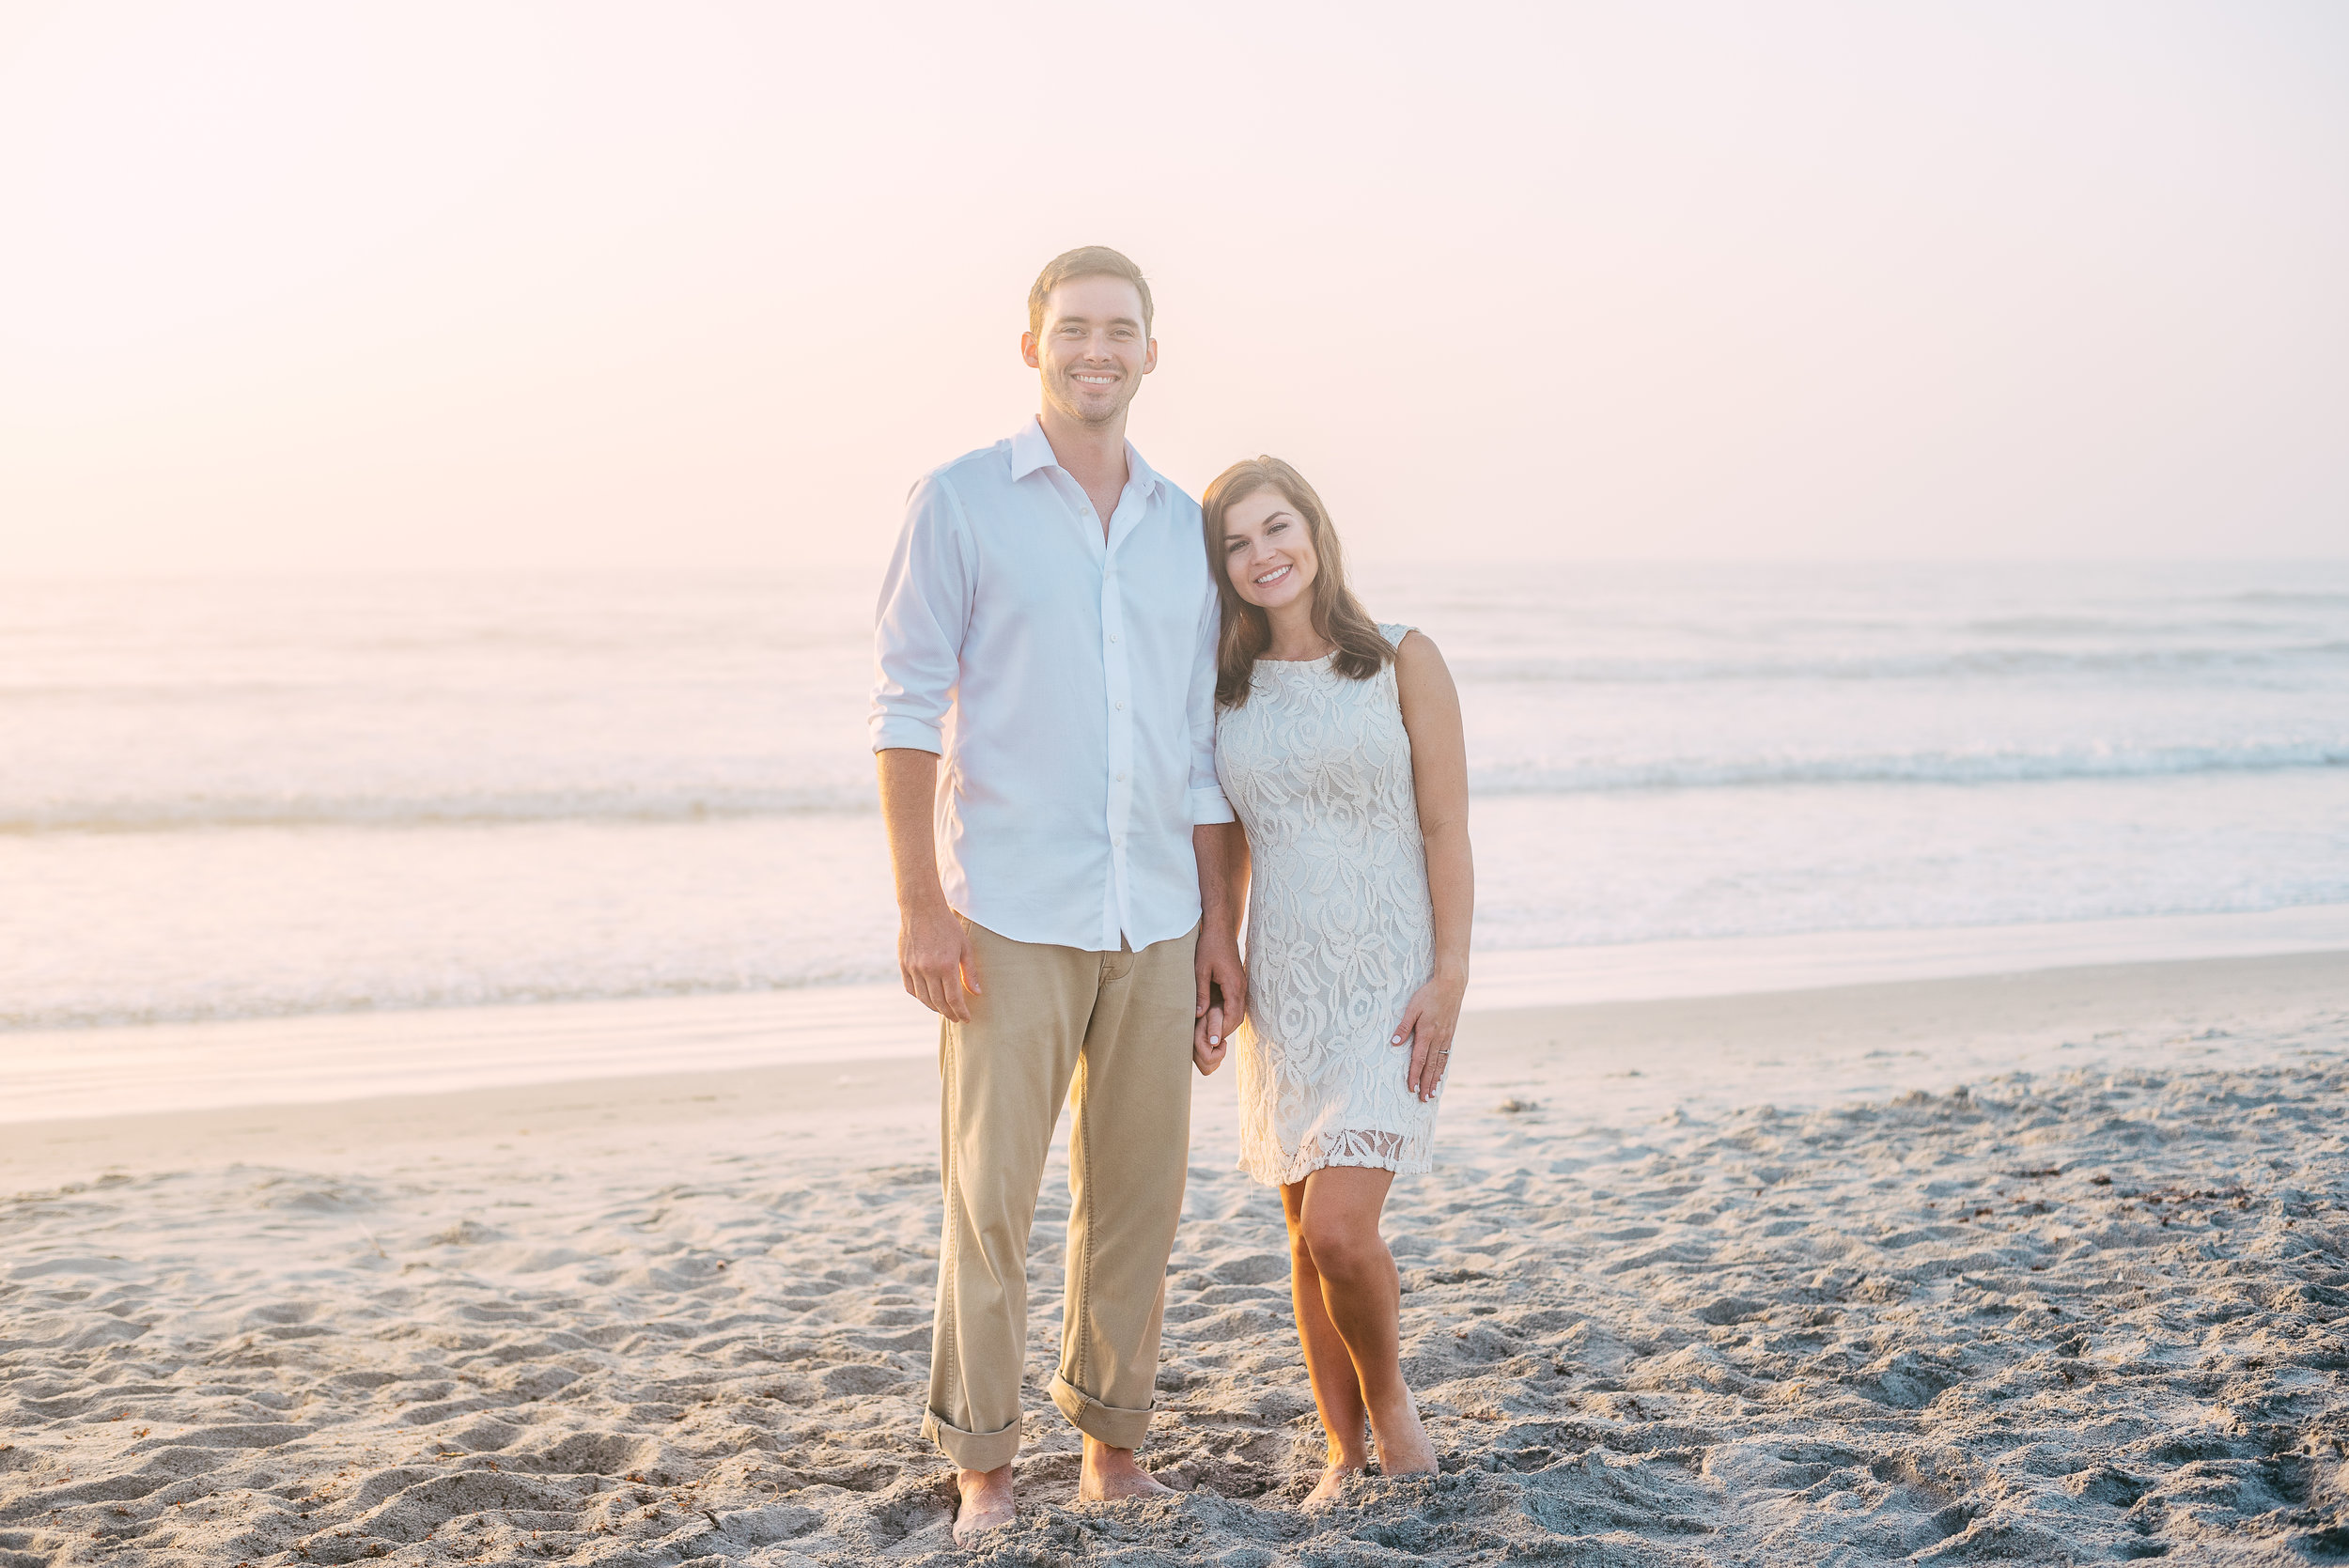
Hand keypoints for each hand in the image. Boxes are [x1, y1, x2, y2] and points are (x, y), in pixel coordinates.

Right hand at [900, 903, 980, 1021]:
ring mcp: (914, 968)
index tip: (966, 1019)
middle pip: (938, 1002)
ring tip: (944, 1010)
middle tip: (956, 1018)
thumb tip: (977, 993)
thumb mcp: (965, 947)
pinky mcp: (904, 965)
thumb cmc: (948, 927)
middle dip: (949, 1013)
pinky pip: (911, 989)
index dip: (961, 1012)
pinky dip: (920, 997)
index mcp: (946, 966)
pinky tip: (928, 998)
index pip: (954, 999)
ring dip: (935, 1008)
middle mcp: (928, 969)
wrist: (922, 909)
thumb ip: (970, 972)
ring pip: (923, 998)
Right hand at [1193, 1006, 1226, 1075]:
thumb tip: (1214, 1042)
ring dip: (1216, 1058)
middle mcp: (1190, 1049)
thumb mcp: (1216, 1014)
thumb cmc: (1213, 1009)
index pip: (1209, 1059)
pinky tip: (1213, 1044)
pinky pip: (1206, 1065)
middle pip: (1206, 1069)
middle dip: (1218, 1058)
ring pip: (1206, 1069)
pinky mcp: (1194, 1052)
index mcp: (1195, 1040)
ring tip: (1217, 1042)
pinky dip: (1213, 1058)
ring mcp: (1191, 1052)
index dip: (1220, 1052)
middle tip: (1221, 1043)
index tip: (1223, 1040)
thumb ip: (1215, 1026)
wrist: (1206, 1007)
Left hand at [1194, 935, 1246, 1058]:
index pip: (1233, 1016)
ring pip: (1237, 1011)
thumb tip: (1199, 1014)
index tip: (1211, 1041)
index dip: (1222, 1030)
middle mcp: (1241, 987)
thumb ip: (1201, 993)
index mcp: (1234, 985)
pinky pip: (1235, 1003)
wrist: (1219, 928)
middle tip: (1209, 1041)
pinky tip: (1214, 1017)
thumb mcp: (1200, 970)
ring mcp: (1241, 984)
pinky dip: (1227, 1013)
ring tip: (1210, 1032)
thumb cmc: (1209, 945)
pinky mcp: (1237, 982)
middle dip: (1225, 1030)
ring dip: (1226, 1023)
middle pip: (1238, 1017)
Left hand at [1392, 972, 1465, 1101]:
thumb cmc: (1429, 995)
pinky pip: (1446, 1055)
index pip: (1419, 1060)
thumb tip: (1394, 1043)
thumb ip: (1404, 1027)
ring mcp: (1446, 1037)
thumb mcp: (1412, 1008)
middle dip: (1426, 1084)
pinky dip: (1442, 1068)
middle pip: (1430, 1066)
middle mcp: (1438, 1038)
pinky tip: (1440, 1076)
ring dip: (1435, 1080)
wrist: (1451, 986)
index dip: (1414, 1075)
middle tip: (1423, 1100)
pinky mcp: (1450, 1034)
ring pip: (1440, 1063)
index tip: (1411, 1089)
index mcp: (1426, 1033)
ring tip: (1432, 1094)